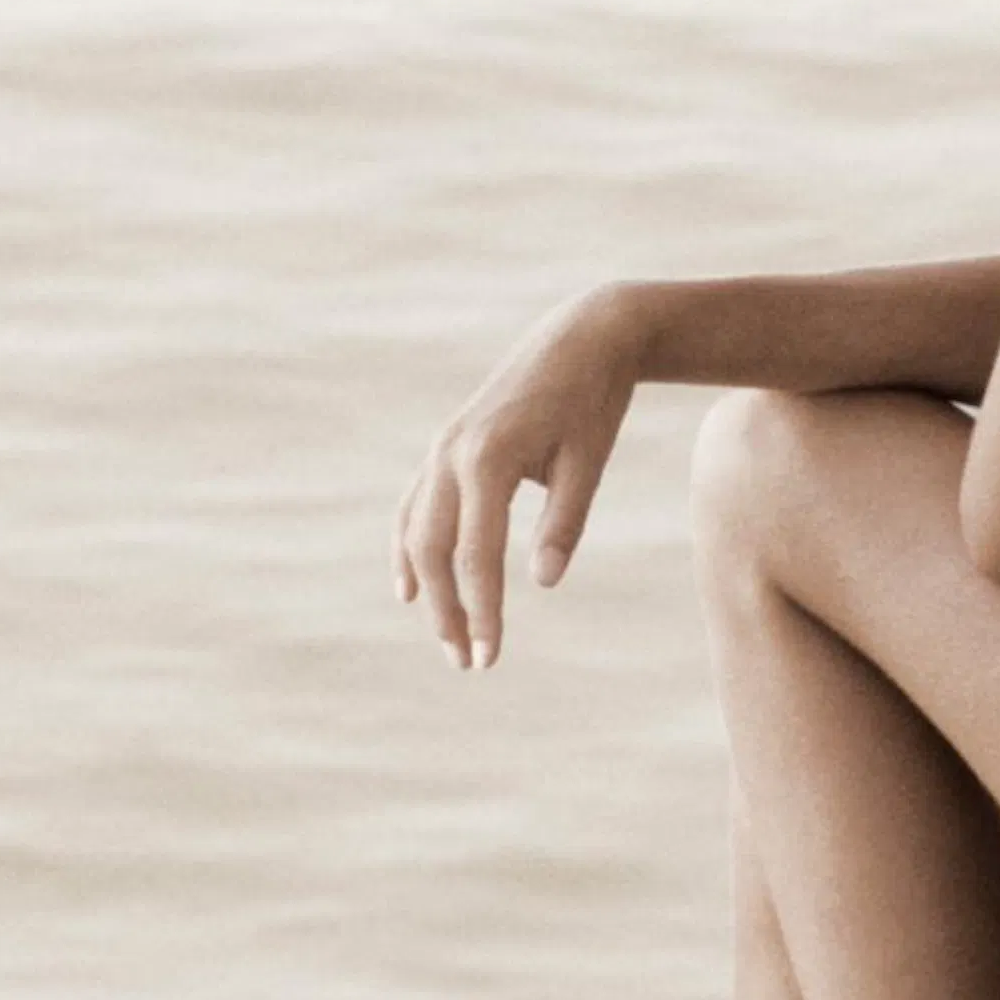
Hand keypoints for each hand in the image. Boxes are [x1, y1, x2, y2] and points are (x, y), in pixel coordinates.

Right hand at [396, 292, 638, 670]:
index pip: (477, 555)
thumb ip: (565, 523)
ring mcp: (442, 448)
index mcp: (489, 458)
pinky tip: (410, 587)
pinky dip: (407, 547)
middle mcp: (453, 453)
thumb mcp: (589, 462)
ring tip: (446, 638)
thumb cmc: (592, 402)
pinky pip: (413, 505)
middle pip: (432, 550)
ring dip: (425, 587)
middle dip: (448, 611)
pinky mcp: (444, 447)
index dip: (482, 611)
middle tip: (469, 663)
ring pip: (415, 531)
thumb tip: (543, 583)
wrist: (580, 336)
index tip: (489, 659)